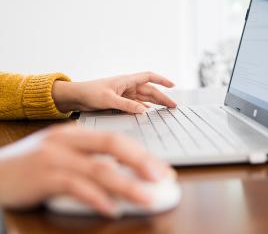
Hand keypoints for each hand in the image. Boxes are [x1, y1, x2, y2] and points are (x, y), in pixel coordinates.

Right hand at [0, 124, 173, 216]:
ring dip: (127, 185)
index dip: (141, 153)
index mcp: (75, 133)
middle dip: (142, 162)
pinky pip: (76, 188)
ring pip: (99, 169)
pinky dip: (96, 198)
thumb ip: (88, 158)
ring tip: (147, 198)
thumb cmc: (30, 165)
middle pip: (112, 146)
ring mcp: (54, 158)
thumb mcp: (60, 153)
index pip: (115, 138)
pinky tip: (112, 209)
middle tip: (163, 177)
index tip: (160, 168)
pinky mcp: (43, 177)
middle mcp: (67, 141)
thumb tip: (121, 173)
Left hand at [52, 72, 176, 113]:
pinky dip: (144, 109)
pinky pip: (136, 105)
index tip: (173, 85)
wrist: (77, 97)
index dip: (162, 80)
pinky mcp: (120, 102)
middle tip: (173, 106)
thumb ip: (127, 106)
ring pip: (144, 99)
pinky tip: (149, 114)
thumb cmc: (90, 92)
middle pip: (150, 91)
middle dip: (162, 97)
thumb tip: (144, 111)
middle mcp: (128, 87)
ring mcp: (125, 95)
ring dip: (155, 104)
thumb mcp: (109, 99)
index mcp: (126, 81)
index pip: (149, 77)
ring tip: (166, 110)